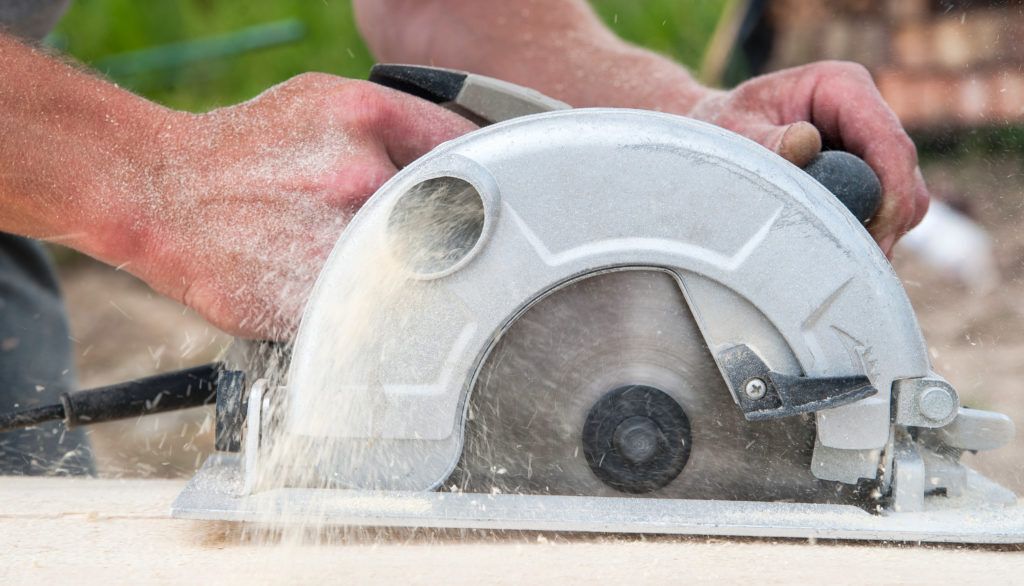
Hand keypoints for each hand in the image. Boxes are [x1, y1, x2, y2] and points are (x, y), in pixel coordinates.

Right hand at [117, 73, 474, 338]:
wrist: (163, 194)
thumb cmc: (247, 150)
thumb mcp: (324, 102)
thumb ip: (400, 124)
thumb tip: (469, 151)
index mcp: (366, 119)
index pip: (466, 148)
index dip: (481, 176)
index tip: (485, 196)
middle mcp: (360, 177)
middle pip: (450, 216)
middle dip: (441, 229)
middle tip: (414, 235)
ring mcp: (339, 241)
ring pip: (418, 271)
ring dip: (411, 274)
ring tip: (372, 263)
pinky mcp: (318, 298)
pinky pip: (377, 309)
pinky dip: (377, 306)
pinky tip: (352, 289)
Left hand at [687, 61, 928, 254]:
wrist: (715, 134)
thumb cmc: (721, 128)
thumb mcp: (734, 132)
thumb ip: (766, 140)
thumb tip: (806, 143)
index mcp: (842, 86)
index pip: (889, 142)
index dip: (892, 192)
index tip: (877, 235)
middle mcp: (865, 111)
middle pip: (904, 173)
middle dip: (890, 220)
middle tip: (860, 263)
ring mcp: (869, 144)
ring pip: (903, 195)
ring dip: (881, 230)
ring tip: (843, 261)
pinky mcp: (865, 173)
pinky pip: (885, 208)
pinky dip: (868, 232)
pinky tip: (838, 252)